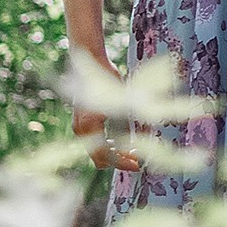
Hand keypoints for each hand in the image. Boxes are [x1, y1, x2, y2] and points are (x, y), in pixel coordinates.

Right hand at [73, 58, 140, 173]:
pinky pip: (95, 142)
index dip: (122, 163)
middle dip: (119, 160)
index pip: (105, 156)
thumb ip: (133, 123)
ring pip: (97, 152)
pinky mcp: (82, 122)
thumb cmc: (109, 78)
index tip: (138, 165)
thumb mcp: (125, 102)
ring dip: (115, 153)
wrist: (91, 61)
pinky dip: (109, 144)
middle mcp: (81, 129)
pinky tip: (123, 139)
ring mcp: (79, 126)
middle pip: (99, 158)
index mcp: (90, 125)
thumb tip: (147, 141)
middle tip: (138, 158)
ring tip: (134, 148)